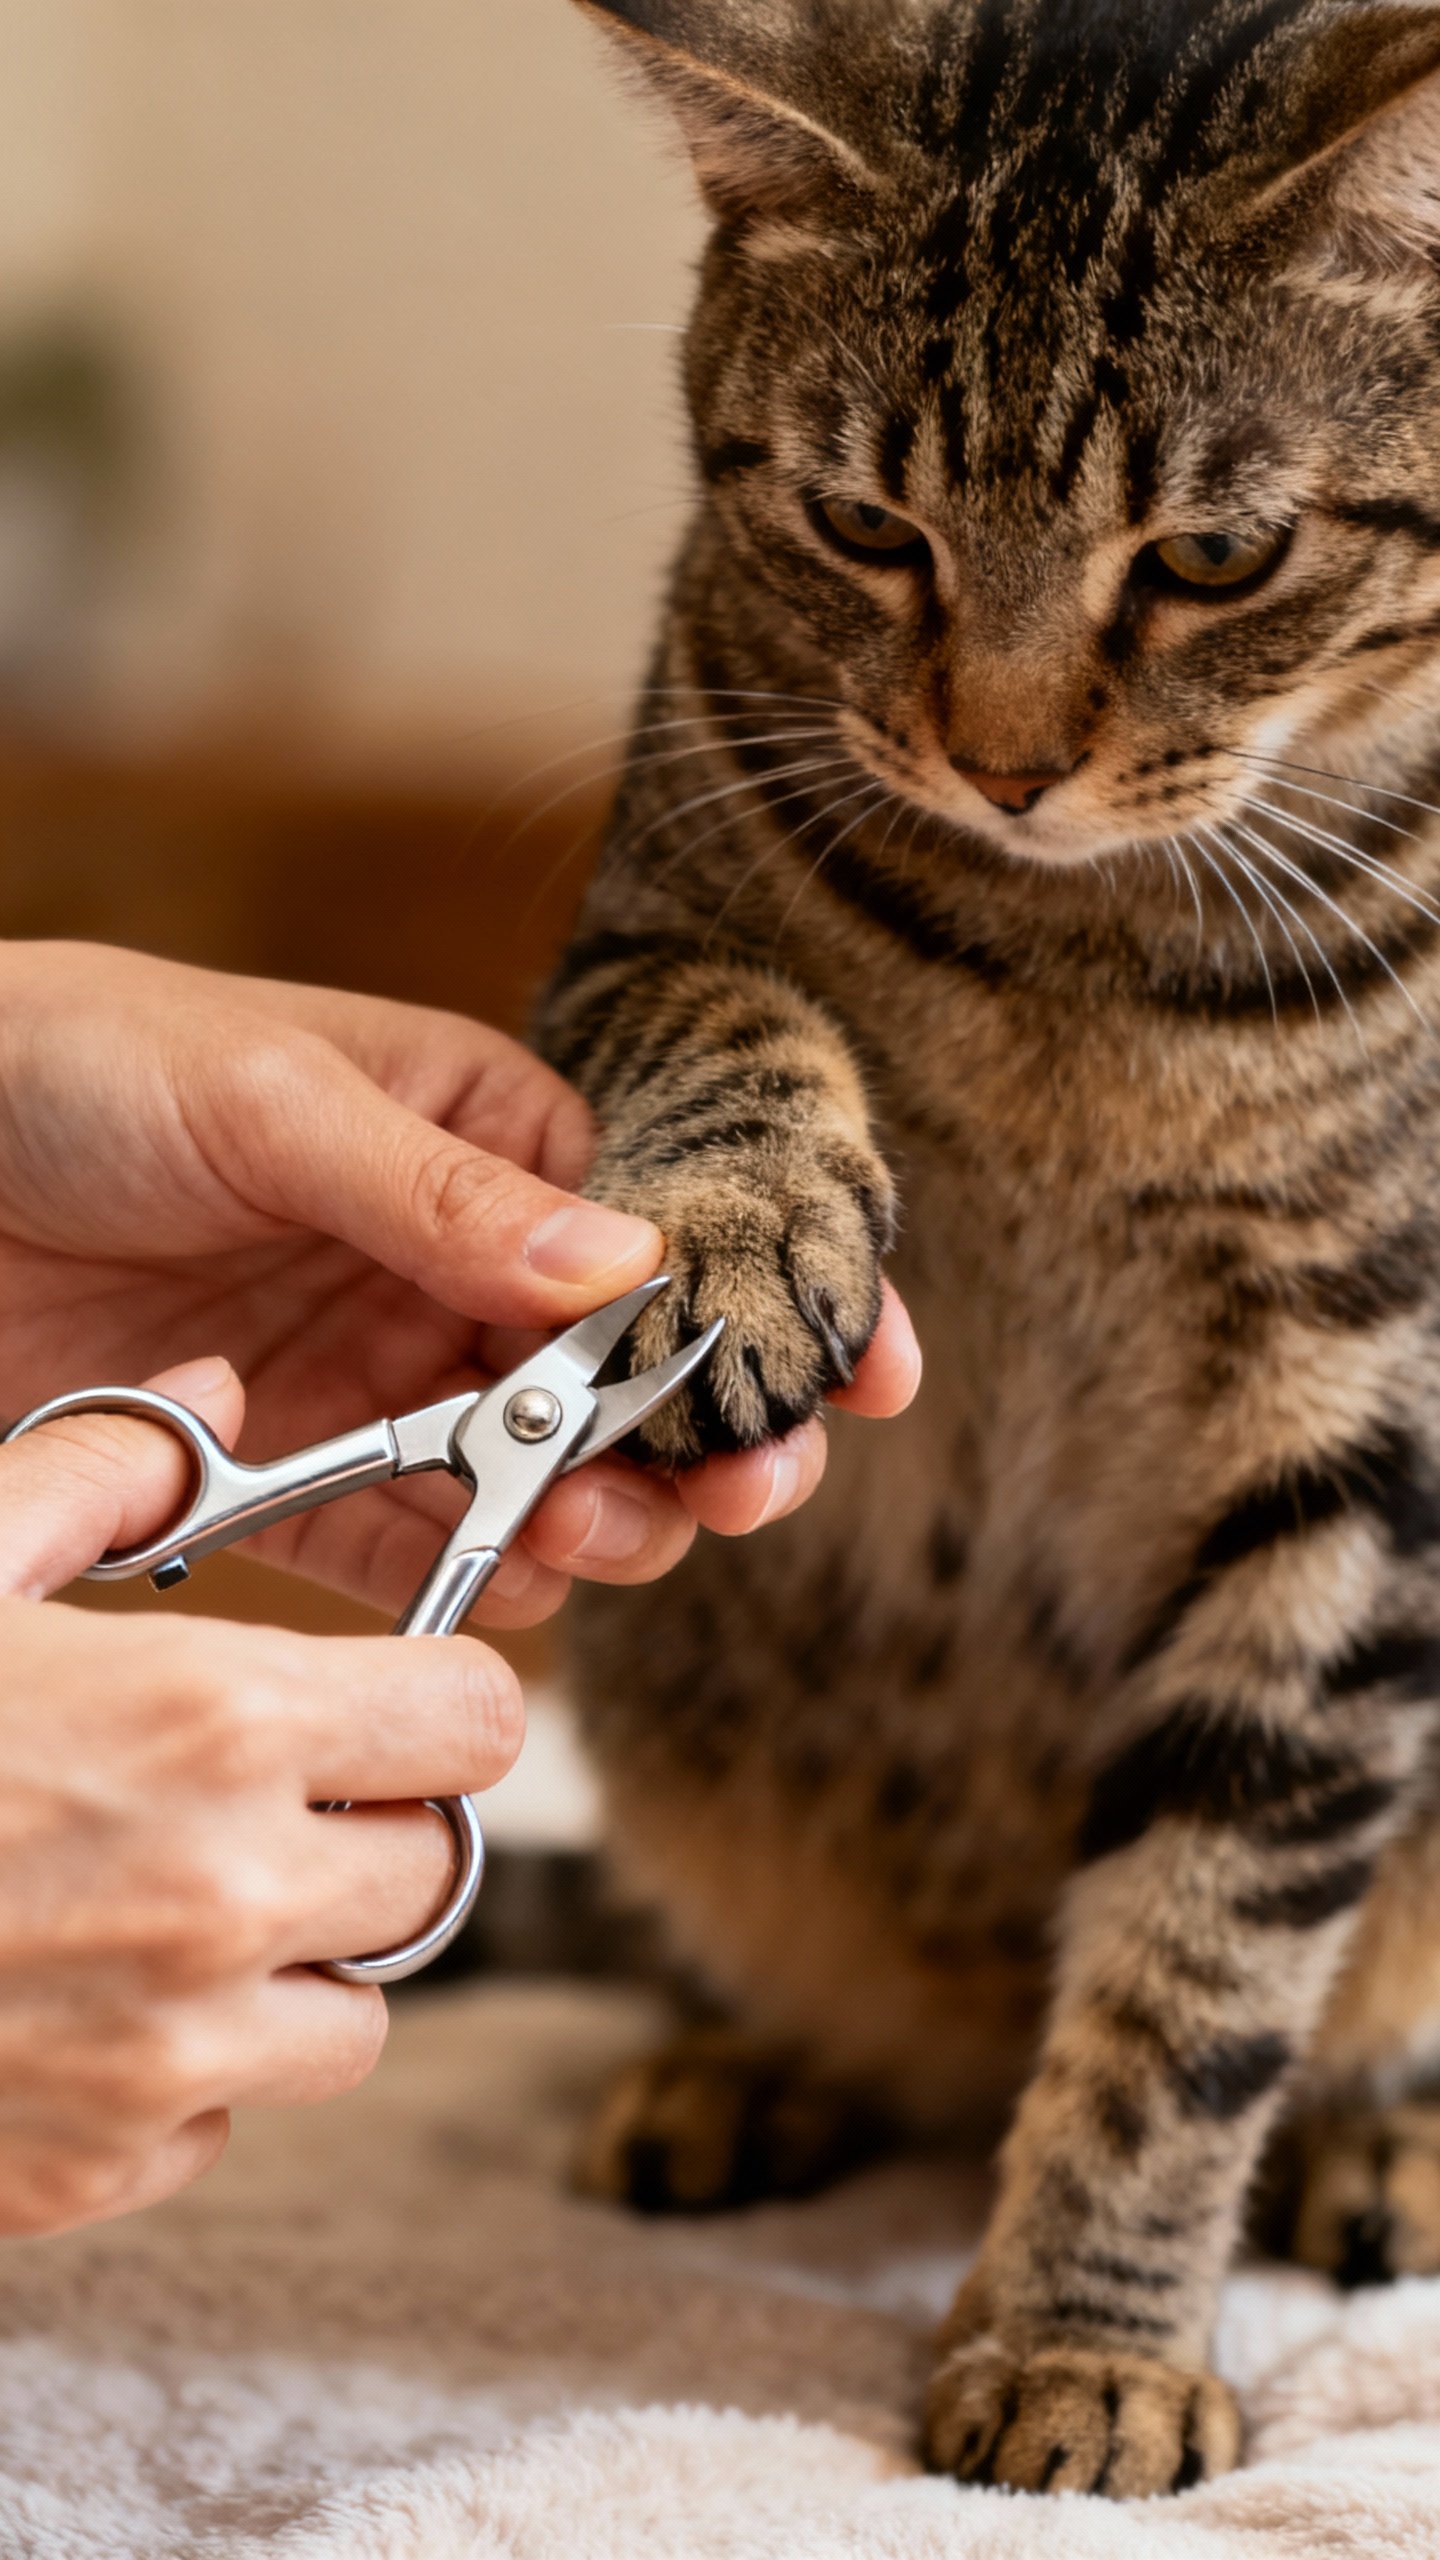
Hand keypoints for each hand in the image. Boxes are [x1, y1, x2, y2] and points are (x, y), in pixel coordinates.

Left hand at [0, 945, 920, 1625]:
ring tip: (604, 1535)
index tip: (865, 1365)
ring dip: (604, 1523)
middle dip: (708, 1437)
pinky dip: (479, 1583)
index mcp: (480, 1136)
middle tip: (742, 1485)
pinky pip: (421, 1554)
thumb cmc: (75, 1067)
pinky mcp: (294, 1481)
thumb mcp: (269, 1099)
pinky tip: (511, 1585)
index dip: (778, 1293)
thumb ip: (442, 1197)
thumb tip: (618, 1273)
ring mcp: (384, 1379)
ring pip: (547, 1482)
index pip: (666, 1222)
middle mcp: (451, 1266)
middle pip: (631, 1378)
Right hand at [0, 1362, 523, 2234]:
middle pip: (432, 1870)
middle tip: (251, 1799)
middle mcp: (225, 1897)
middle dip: (363, 1828)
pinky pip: (221, 2121)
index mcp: (215, 1723)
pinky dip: (177, 2073)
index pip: (477, 1720)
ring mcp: (169, 2053)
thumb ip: (102, 1473)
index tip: (383, 1702)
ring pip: (350, 2017)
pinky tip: (71, 1998)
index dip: (436, 1701)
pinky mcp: (100, 2169)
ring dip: (287, 1965)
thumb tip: (207, 1401)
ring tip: (157, 1903)